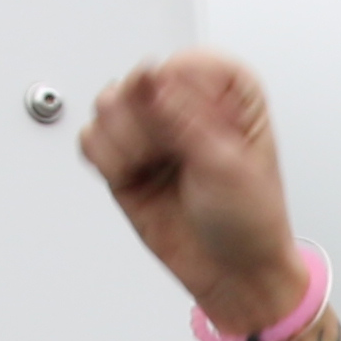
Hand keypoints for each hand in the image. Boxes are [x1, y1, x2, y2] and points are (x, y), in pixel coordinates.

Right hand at [81, 53, 305, 337]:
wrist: (235, 274)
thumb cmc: (249, 220)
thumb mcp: (225, 164)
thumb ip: (182, 117)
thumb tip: (149, 79)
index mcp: (225, 86)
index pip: (177, 66)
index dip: (176, 107)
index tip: (192, 141)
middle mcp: (185, 99)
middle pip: (134, 83)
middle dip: (146, 129)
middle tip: (172, 159)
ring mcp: (152, 126)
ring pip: (107, 107)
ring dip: (125, 146)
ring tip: (155, 171)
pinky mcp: (125, 155)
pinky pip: (91, 140)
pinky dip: (107, 161)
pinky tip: (135, 178)